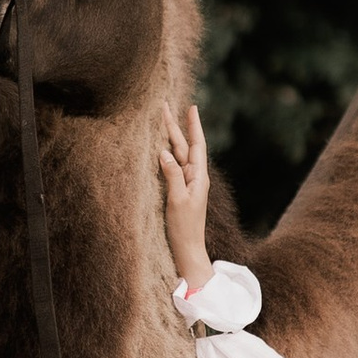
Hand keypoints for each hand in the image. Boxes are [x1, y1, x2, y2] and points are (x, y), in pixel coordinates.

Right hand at [156, 102, 211, 292]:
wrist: (187, 251)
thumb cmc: (184, 228)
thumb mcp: (177, 200)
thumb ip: (172, 175)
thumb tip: (164, 152)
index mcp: (198, 177)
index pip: (196, 145)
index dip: (193, 125)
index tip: (191, 107)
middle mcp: (194, 177)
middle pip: (184, 146)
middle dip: (175, 126)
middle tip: (164, 106)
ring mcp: (186, 184)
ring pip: (176, 155)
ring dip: (169, 138)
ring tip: (161, 121)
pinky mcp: (177, 192)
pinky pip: (171, 167)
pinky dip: (165, 154)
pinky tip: (159, 148)